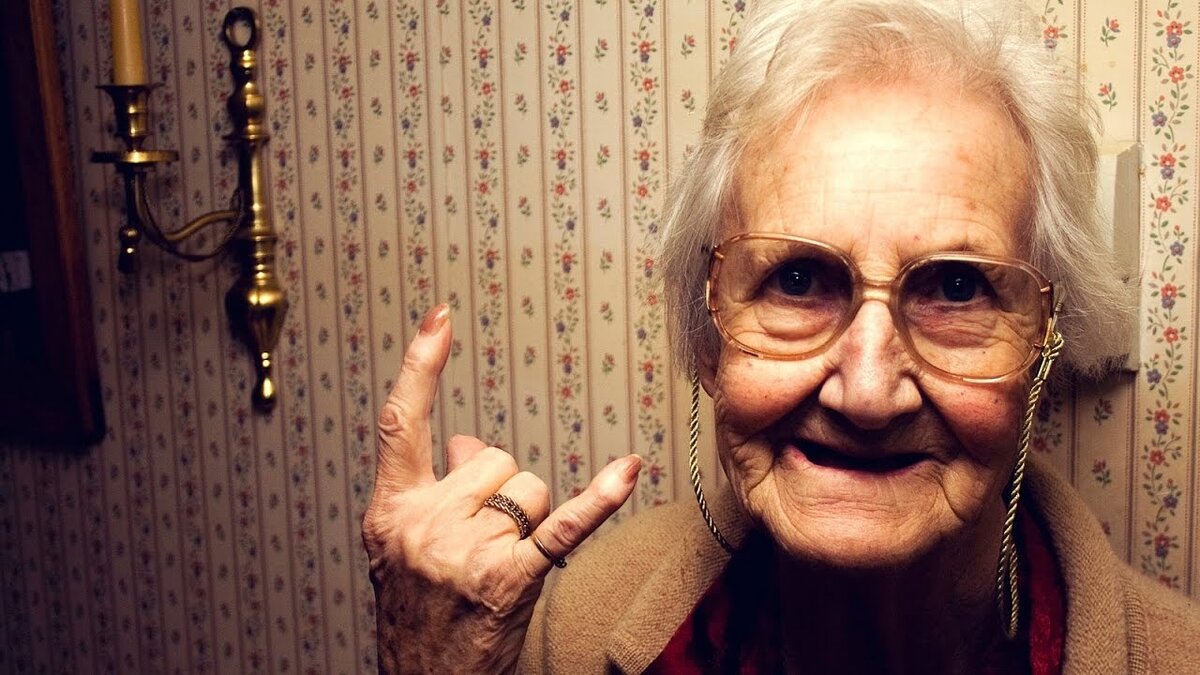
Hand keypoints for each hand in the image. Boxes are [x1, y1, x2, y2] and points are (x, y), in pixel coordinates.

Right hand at [363, 304, 641, 673]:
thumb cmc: (422, 617)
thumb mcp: (406, 547)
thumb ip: (433, 486)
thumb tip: (464, 441)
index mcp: (390, 510)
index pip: (400, 423)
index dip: (419, 365)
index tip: (440, 317)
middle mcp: (421, 525)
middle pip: (494, 458)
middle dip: (502, 494)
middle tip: (481, 548)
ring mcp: (463, 552)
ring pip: (530, 488)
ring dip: (528, 521)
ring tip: (498, 568)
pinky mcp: (508, 580)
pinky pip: (562, 527)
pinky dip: (599, 500)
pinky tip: (627, 471)